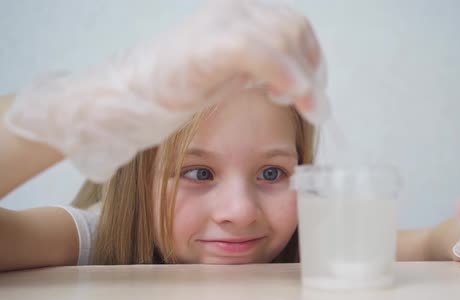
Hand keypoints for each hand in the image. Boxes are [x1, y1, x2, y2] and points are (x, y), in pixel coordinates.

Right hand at [5, 0, 326, 181]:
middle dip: (311, 72)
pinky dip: (282, 74)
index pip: (294, 24)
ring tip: (296, 107)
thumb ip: (260, 65)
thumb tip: (297, 77)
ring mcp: (219, 23)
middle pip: (295, 28)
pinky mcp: (207, 46)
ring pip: (284, 37)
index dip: (312, 59)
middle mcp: (233, 9)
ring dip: (304, 80)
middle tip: (311, 108)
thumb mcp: (229, 71)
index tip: (312, 93)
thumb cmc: (175, 89)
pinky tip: (287, 97)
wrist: (126, 99)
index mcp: (238, 11)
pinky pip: (257, 51)